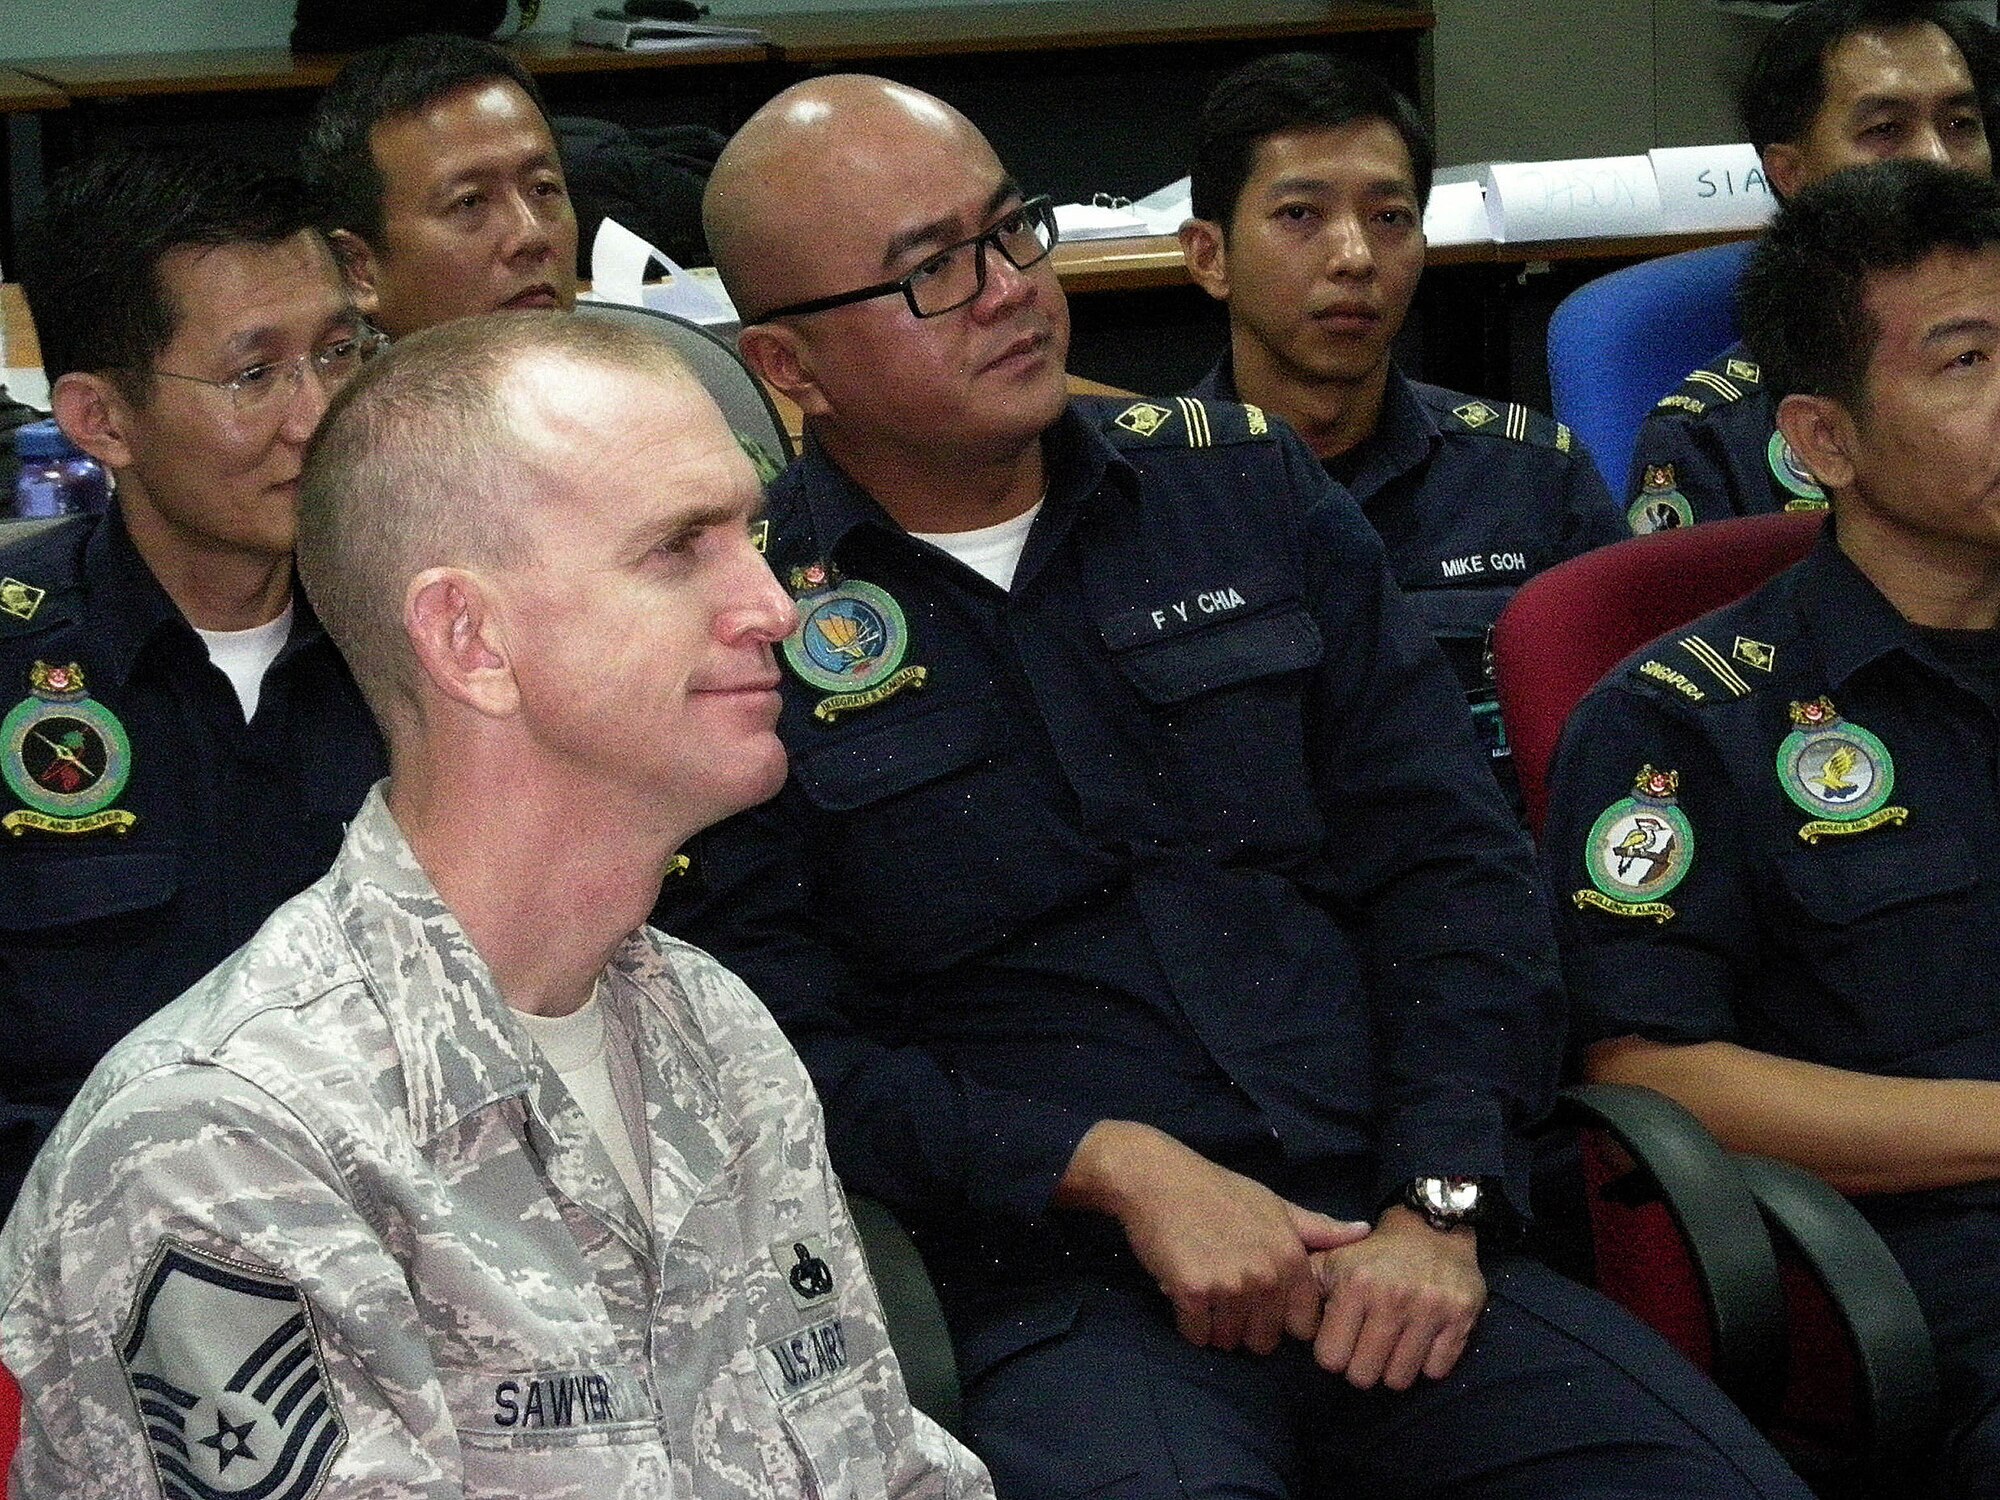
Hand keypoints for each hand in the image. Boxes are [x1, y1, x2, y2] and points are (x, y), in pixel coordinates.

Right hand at [1055, 1121, 1371, 1354]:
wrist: (1158, 1178)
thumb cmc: (1218, 1189)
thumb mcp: (1274, 1204)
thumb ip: (1318, 1227)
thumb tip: (1364, 1231)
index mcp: (1291, 1257)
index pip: (1302, 1326)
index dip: (1281, 1320)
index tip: (1262, 1303)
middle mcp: (1266, 1275)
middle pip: (1265, 1341)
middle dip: (1247, 1327)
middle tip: (1227, 1296)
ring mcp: (1229, 1285)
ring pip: (1230, 1341)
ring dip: (1216, 1326)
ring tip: (1206, 1291)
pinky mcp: (1192, 1292)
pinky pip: (1197, 1335)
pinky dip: (1190, 1323)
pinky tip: (1184, 1292)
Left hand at [1311, 1204, 1485, 1389]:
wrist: (1432, 1228)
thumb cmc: (1375, 1253)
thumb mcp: (1333, 1260)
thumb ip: (1304, 1287)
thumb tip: (1283, 1320)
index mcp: (1355, 1284)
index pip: (1330, 1358)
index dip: (1333, 1354)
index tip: (1340, 1342)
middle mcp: (1392, 1298)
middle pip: (1363, 1376)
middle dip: (1361, 1367)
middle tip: (1366, 1349)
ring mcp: (1429, 1310)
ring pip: (1399, 1380)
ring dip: (1392, 1370)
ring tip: (1392, 1347)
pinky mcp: (1460, 1320)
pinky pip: (1435, 1371)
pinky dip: (1426, 1364)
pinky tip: (1419, 1342)